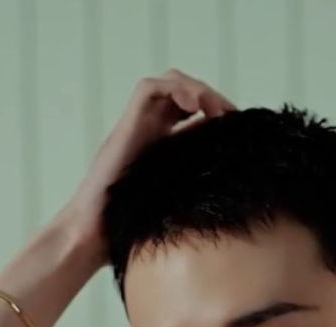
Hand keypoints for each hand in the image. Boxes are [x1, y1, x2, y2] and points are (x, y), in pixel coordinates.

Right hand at [64, 69, 235, 266]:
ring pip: (169, 84)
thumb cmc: (134, 227)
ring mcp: (136, 128)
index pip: (194, 115)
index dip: (218, 114)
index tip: (240, 129)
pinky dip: (176, 89)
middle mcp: (150, 132)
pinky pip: (149, 90)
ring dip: (199, 90)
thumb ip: (198, 185)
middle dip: (213, 98)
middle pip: (184, 93)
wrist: (96, 234)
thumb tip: (235, 182)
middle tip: (233, 118)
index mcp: (163, 147)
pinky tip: (197, 106)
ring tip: (218, 111)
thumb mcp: (179, 201)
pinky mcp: (125, 127)